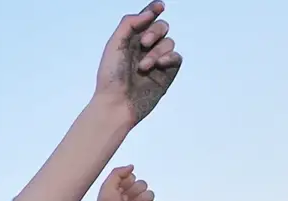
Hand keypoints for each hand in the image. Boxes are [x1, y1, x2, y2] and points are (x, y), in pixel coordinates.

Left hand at [88, 165, 157, 200]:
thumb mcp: (107, 185)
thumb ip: (118, 172)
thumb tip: (131, 166)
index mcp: (124, 189)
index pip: (133, 178)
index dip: (126, 183)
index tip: (118, 191)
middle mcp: (133, 196)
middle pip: (143, 184)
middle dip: (133, 192)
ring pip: (150, 194)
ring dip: (139, 200)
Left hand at [95, 2, 180, 124]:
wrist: (116, 103)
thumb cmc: (110, 76)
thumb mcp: (114, 44)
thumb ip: (129, 23)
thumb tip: (150, 13)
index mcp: (131, 39)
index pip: (147, 18)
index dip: (154, 9)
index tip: (159, 6)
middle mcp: (145, 48)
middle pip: (161, 26)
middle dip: (155, 31)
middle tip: (144, 43)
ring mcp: (157, 60)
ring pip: (169, 42)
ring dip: (157, 51)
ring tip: (143, 67)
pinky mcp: (166, 73)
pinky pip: (176, 57)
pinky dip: (169, 58)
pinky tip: (159, 65)